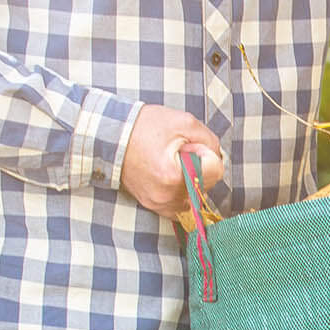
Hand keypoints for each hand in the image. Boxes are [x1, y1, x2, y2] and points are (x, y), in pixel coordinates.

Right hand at [121, 105, 225, 219]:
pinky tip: (170, 176)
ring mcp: (160, 203)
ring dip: (192, 180)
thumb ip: (210, 140)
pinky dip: (182, 192)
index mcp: (175, 175)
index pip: (216, 170)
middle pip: (208, 184)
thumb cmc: (145, 127)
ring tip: (172, 163)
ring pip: (196, 197)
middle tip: (178, 152)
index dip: (207, 153)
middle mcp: (168, 195)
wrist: (112, 138)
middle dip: (199, 166)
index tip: (190, 145)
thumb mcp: (184, 122)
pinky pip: (181, 206)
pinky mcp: (154, 207)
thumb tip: (217, 157)